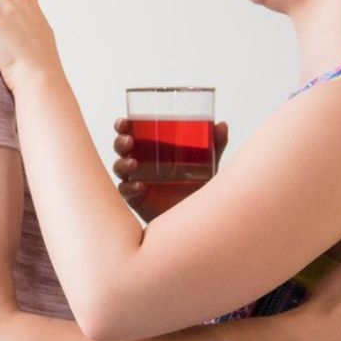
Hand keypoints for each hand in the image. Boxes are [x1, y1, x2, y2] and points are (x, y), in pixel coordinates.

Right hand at [111, 118, 228, 219]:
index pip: (132, 132)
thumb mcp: (208, 165)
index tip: (125, 122)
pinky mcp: (136, 198)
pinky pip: (126, 191)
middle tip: (128, 140)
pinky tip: (140, 186)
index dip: (123, 126)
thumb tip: (222, 125)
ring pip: (119, 168)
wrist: (196, 219)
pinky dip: (129, 187)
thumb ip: (214, 146)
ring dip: (122, 163)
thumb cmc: (197, 188)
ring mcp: (136, 180)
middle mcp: (140, 163)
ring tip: (134, 163)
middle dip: (120, 141)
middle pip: (121, 148)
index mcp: (152, 149)